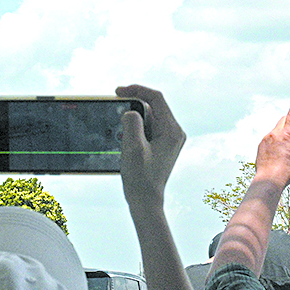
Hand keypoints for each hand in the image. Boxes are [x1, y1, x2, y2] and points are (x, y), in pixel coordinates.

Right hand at [117, 85, 185, 212]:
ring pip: (148, 117)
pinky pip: (147, 127)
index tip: (117, 91)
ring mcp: (169, 138)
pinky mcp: (162, 144)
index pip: (156, 98)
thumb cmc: (140, 176)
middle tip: (115, 114)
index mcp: (171, 130)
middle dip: (132, 107)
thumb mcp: (133, 148)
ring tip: (122, 137)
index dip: (136, 90)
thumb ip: (132, 124)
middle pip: (152, 106)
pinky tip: (125, 141)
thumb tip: (130, 112)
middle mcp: (174, 132)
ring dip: (132, 121)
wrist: (145, 198)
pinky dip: (134, 129)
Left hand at [255, 96, 289, 187]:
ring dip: (285, 130)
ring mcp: (267, 138)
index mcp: (288, 134)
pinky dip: (277, 138)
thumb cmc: (287, 170)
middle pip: (284, 120)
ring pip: (277, 128)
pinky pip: (271, 137)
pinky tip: (281, 148)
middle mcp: (275, 133)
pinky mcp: (261, 144)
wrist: (269, 179)